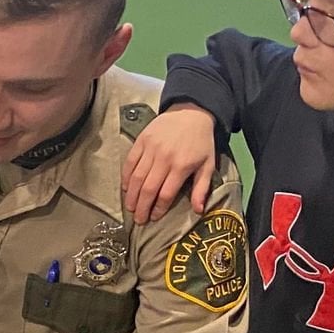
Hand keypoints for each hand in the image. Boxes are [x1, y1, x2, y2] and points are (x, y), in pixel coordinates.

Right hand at [120, 105, 217, 223]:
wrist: (191, 112)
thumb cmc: (201, 142)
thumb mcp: (208, 165)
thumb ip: (201, 188)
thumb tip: (198, 210)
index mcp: (181, 166)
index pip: (166, 194)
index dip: (158, 209)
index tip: (154, 218)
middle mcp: (164, 159)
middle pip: (149, 189)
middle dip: (142, 207)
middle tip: (138, 219)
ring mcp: (150, 149)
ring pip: (137, 177)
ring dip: (132, 196)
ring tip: (130, 208)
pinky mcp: (141, 141)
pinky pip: (130, 162)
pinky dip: (126, 177)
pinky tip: (126, 188)